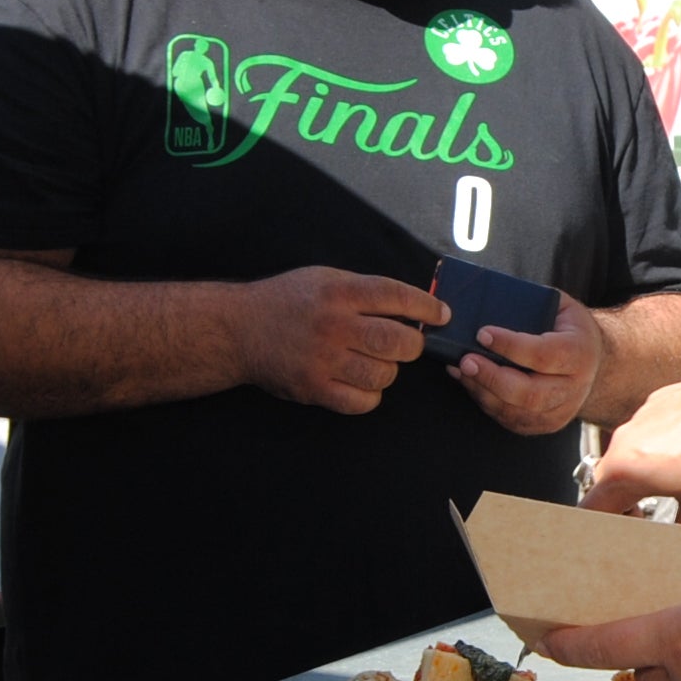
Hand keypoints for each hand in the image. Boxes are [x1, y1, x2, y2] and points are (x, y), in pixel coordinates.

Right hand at [231, 266, 442, 414]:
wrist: (238, 329)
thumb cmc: (287, 301)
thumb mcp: (324, 279)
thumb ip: (364, 290)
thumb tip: (413, 303)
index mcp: (339, 292)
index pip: (396, 296)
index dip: (427, 306)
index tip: (442, 314)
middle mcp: (333, 324)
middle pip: (397, 340)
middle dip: (413, 344)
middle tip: (407, 343)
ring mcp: (323, 359)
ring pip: (384, 374)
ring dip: (389, 370)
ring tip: (376, 361)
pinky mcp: (314, 388)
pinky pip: (362, 401)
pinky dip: (370, 394)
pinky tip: (361, 382)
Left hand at [452, 293, 602, 437]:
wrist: (595, 362)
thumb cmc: (569, 329)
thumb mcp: (561, 307)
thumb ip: (532, 304)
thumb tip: (487, 302)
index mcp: (580, 353)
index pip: (543, 354)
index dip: (510, 346)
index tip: (482, 334)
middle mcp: (574, 387)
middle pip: (529, 394)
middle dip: (491, 378)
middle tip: (465, 360)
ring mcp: (561, 411)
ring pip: (516, 411)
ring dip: (483, 391)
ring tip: (461, 371)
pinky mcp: (546, 424)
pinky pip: (511, 419)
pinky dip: (486, 402)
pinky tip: (472, 384)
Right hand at [584, 360, 680, 521]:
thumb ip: (680, 532)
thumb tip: (678, 541)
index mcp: (624, 470)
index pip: (593, 509)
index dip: (607, 529)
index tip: (626, 536)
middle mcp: (624, 438)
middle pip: (609, 480)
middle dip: (624, 501)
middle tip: (651, 517)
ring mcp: (643, 414)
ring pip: (630, 452)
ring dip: (644, 472)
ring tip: (679, 483)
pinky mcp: (663, 398)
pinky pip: (650, 428)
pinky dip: (662, 445)